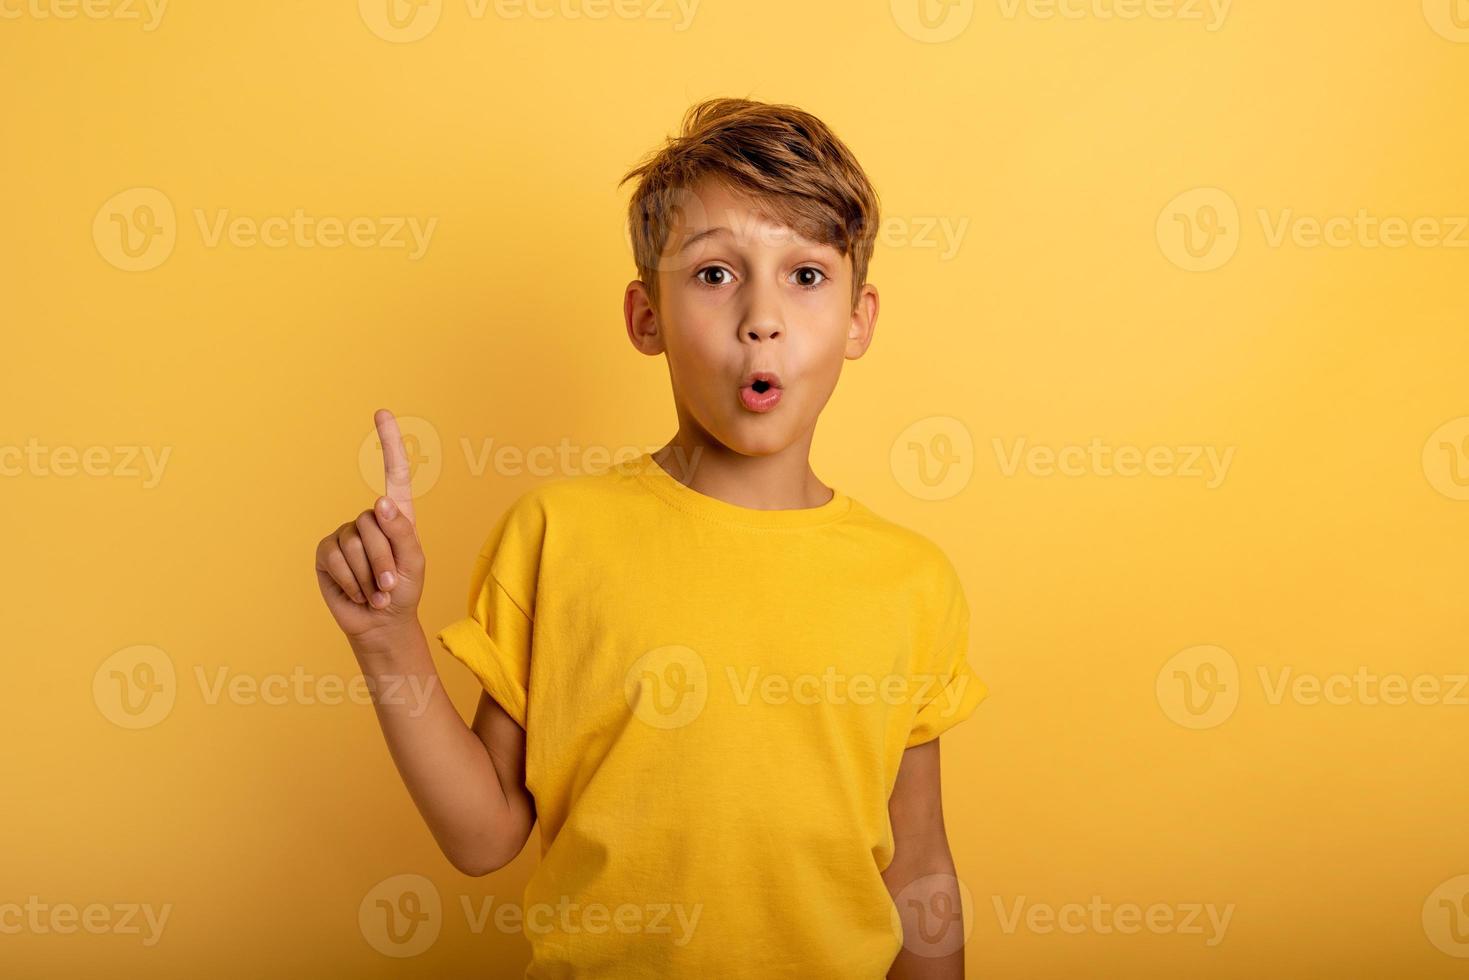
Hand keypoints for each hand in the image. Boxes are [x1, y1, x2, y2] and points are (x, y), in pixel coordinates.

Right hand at [314, 408, 425, 646]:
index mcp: (396, 516)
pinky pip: (336, 559)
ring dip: (368, 577)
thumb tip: (379, 502)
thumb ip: (402, 533)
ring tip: (374, 592)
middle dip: (384, 562)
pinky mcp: (326, 552)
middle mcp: (369, 519)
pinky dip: (350, 581)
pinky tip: (356, 592)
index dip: (389, 443)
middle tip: (388, 587)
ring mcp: (345, 534)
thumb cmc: (402, 592)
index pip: (394, 472)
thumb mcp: (413, 564)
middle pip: (374, 524)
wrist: (380, 623)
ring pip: (355, 545)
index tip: (382, 412)